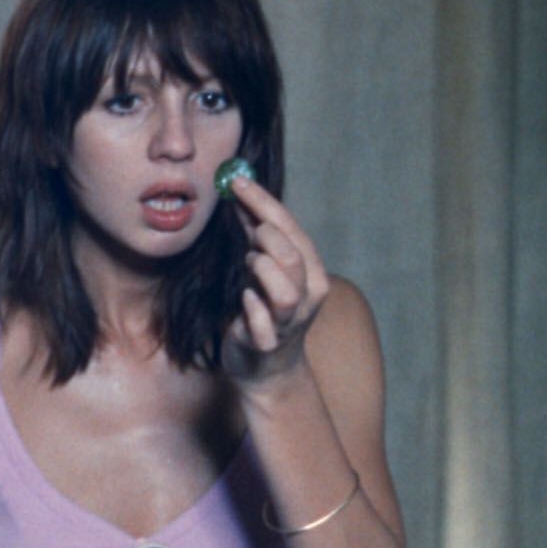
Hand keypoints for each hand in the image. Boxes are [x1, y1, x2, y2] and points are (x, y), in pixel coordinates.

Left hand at [220, 176, 330, 384]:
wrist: (266, 367)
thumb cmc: (264, 308)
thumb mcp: (262, 266)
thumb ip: (254, 233)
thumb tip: (239, 190)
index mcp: (311, 272)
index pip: (292, 229)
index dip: (262, 202)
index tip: (235, 180)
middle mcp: (307, 297)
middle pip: (292, 257)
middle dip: (266, 238)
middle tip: (249, 236)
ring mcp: (288, 323)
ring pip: (284, 292)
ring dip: (261, 271)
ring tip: (249, 267)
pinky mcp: (266, 344)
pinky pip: (262, 325)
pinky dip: (251, 308)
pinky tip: (243, 300)